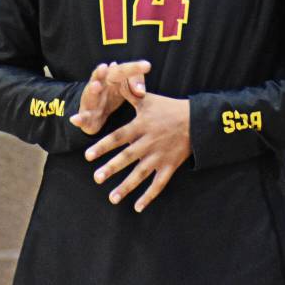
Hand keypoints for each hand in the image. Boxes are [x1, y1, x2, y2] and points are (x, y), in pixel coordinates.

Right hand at [70, 60, 148, 134]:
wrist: (96, 112)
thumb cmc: (115, 94)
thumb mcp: (128, 88)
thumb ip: (136, 85)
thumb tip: (141, 92)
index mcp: (111, 77)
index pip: (123, 69)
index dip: (134, 68)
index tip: (147, 66)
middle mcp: (99, 85)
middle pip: (101, 77)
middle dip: (102, 72)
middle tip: (106, 67)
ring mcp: (90, 100)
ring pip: (90, 94)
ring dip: (93, 90)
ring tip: (96, 86)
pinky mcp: (85, 116)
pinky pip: (82, 117)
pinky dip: (79, 119)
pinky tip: (74, 119)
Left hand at [85, 89, 190, 212]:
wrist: (196, 120)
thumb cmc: (169, 108)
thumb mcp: (149, 99)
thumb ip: (130, 92)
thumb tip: (115, 77)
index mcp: (141, 126)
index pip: (119, 137)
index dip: (103, 146)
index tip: (88, 155)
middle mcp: (148, 143)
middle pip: (127, 157)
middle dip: (111, 168)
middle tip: (97, 178)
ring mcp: (159, 156)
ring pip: (140, 174)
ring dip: (126, 187)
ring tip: (112, 198)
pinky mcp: (169, 166)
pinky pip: (158, 184)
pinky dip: (149, 196)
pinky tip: (138, 207)